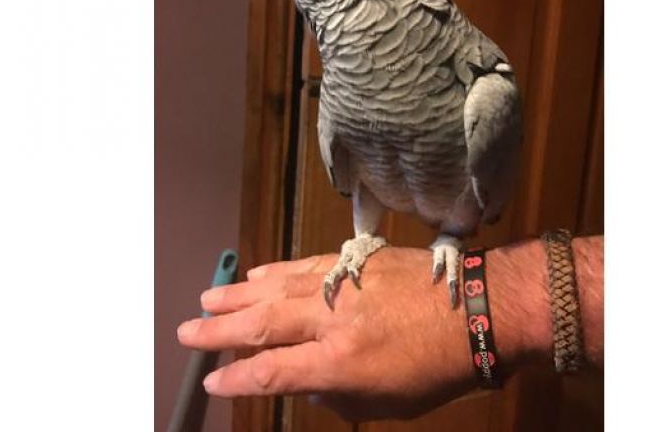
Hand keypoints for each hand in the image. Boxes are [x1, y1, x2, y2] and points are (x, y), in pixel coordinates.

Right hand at [177, 247, 476, 420]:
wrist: (478, 309)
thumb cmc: (438, 369)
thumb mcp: (388, 403)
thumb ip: (340, 396)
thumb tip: (308, 382)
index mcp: (340, 363)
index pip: (272, 372)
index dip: (236, 378)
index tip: (211, 380)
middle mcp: (331, 321)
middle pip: (262, 324)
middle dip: (220, 330)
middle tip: (186, 331)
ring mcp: (342, 286)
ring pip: (277, 288)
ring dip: (238, 295)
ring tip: (207, 299)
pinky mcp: (355, 261)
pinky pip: (305, 265)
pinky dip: (276, 271)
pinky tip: (256, 274)